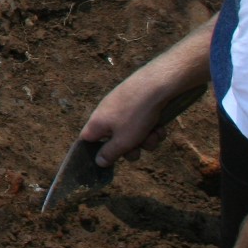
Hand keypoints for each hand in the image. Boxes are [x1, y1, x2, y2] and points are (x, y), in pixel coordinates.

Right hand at [78, 15, 214, 167]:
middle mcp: (105, 114)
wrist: (155, 85)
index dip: (96, 152)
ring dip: (145, 139)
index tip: (108, 161)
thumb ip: (109, 153)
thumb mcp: (123, 141)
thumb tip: (98, 162)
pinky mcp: (135, 103)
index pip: (87, 142)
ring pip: (132, 133)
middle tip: (139, 149)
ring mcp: (121, 108)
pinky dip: (151, 127)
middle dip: (130, 149)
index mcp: (96, 123)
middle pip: (114, 141)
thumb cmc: (136, 115)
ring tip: (154, 133)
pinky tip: (160, 125)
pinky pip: (141, 123)